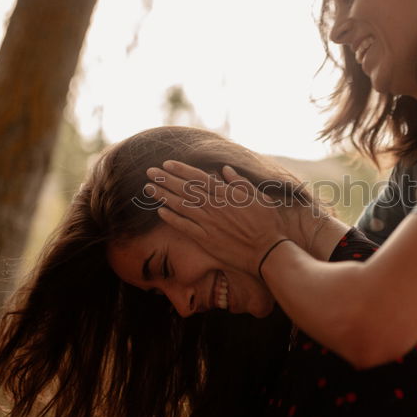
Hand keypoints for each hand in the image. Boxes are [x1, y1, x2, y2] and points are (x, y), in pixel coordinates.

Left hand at [145, 160, 293, 277]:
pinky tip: (160, 211)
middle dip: (166, 179)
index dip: (181, 170)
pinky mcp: (206, 240)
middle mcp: (214, 206)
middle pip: (185, 189)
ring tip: (149, 188)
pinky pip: (184, 227)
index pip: (198, 178)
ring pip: (181, 206)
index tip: (167, 163)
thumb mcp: (260, 197)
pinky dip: (172, 218)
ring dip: (163, 196)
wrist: (267, 252)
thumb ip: (241, 183)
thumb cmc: (267, 224)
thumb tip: (225, 169)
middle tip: (150, 171)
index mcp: (227, 194)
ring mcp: (208, 223)